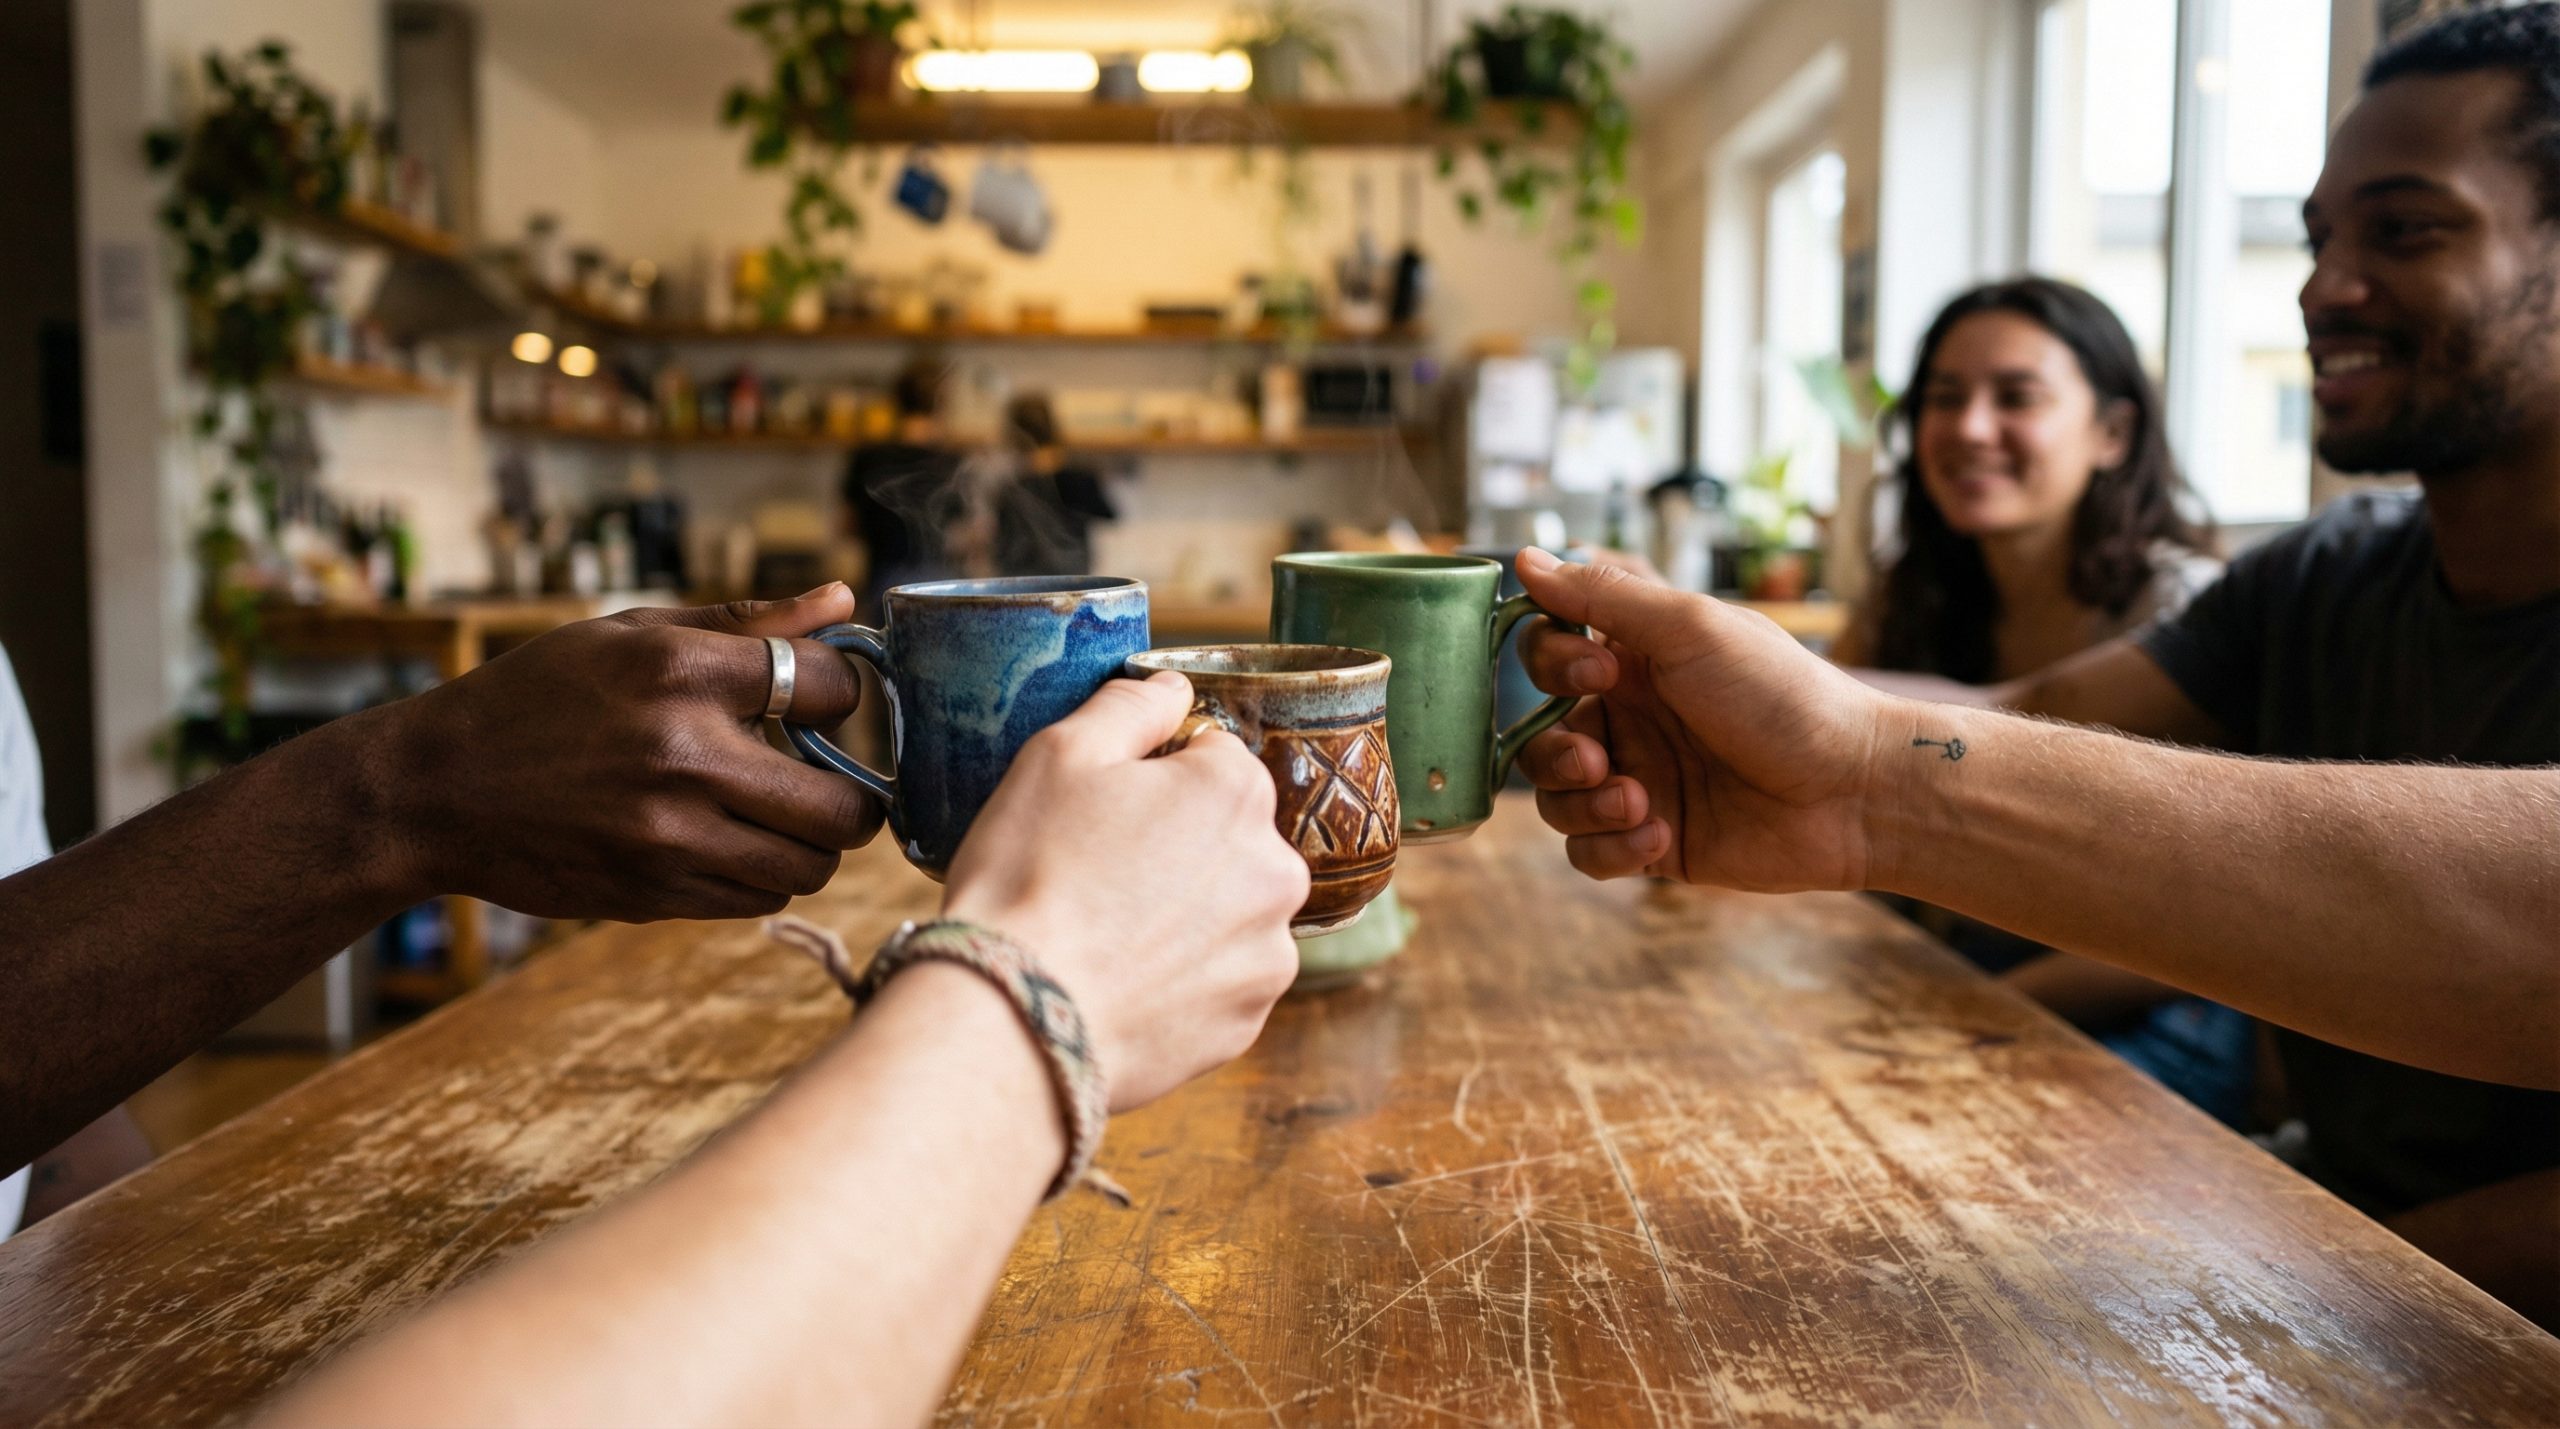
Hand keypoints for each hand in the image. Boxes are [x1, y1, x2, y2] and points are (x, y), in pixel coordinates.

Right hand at [375, 586, 883, 921]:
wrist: (435, 791)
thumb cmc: (536, 697)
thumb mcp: (630, 634)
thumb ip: (745, 620)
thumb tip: (841, 599)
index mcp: (681, 673)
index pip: (832, 687)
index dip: (841, 694)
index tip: (816, 701)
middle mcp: (684, 756)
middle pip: (844, 808)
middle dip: (852, 796)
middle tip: (828, 782)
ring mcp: (670, 837)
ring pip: (810, 866)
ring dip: (810, 843)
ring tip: (777, 814)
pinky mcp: (654, 895)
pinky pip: (758, 899)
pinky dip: (762, 875)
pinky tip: (727, 841)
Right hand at [939, 671, 1306, 1110]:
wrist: (1015, 1019)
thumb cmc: (1029, 876)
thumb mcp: (1058, 754)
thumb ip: (1131, 707)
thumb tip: (1173, 689)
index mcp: (1237, 791)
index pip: (1210, 757)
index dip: (1151, 778)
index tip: (1101, 812)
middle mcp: (1277, 869)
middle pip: (1227, 837)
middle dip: (1176, 847)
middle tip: (1098, 877)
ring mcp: (1268, 952)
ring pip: (1228, 912)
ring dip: (1187, 916)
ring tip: (1109, 938)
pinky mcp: (1247, 1020)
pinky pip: (1219, 981)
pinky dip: (1182, 980)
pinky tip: (1124, 983)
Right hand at [1510, 548, 1895, 890]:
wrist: (1854, 790)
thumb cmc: (1782, 696)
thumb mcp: (1691, 628)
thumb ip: (1604, 595)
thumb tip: (1525, 559)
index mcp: (1638, 659)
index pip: (1547, 652)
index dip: (1550, 663)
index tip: (1595, 671)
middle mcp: (1632, 718)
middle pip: (1537, 735)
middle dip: (1552, 751)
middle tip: (1598, 757)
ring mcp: (1641, 781)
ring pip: (1555, 799)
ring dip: (1581, 804)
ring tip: (1638, 802)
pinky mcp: (1654, 842)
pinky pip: (1588, 852)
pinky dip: (1609, 848)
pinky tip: (1659, 837)